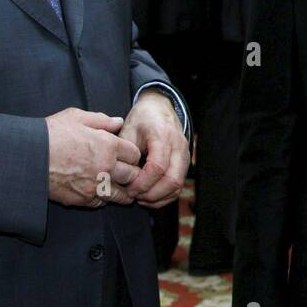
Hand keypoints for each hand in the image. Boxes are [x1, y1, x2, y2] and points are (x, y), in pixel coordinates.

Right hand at [46, 108, 141, 206]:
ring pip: (120, 194)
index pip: (134, 154)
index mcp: (108, 145)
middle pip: (132, 175)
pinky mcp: (82, 198)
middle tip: (131, 174)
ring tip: (124, 190)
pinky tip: (101, 193)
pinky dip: (103, 199)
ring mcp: (95, 185)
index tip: (129, 156)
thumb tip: (118, 122)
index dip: (133, 154)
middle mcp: (106, 167)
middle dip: (132, 174)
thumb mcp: (77, 117)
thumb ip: (102, 120)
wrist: (29, 155)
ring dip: (123, 192)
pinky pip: (101, 202)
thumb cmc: (51, 133)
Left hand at [121, 91, 188, 208]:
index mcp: (163, 135)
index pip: (157, 167)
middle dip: (152, 194)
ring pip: (178, 185)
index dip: (143, 182)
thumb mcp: (128, 130)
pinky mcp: (185, 162)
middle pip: (172, 180)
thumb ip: (126, 153)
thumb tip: (122, 178)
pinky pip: (179, 185)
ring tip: (141, 198)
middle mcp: (178, 146)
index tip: (129, 188)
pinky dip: (165, 195)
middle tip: (134, 196)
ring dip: (159, 197)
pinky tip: (150, 197)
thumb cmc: (143, 118)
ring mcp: (185, 155)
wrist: (160, 108)